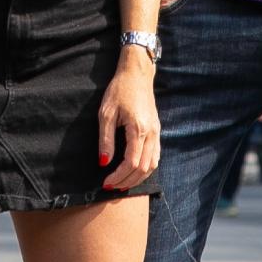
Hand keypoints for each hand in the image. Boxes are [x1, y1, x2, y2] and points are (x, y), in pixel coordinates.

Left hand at [98, 56, 159, 190]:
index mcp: (139, 129)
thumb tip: (104, 162)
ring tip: (123, 183)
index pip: (131, 162)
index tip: (106, 182)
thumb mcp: (106, 113)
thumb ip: (106, 139)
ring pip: (153, 165)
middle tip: (112, 187)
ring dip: (138, 178)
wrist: (137, 74)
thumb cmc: (119, 90)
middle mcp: (152, 133)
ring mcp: (157, 132)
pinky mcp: (157, 131)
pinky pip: (155, 156)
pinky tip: (134, 172)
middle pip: (144, 168)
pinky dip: (146, 169)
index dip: (118, 176)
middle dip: (127, 181)